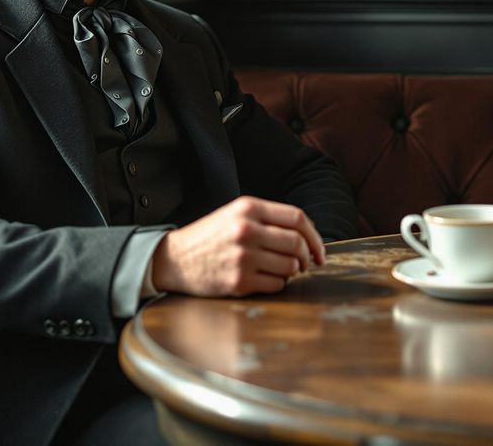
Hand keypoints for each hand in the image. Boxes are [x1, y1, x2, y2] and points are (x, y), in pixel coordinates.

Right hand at [151, 196, 326, 296]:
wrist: (174, 259)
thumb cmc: (208, 238)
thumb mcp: (234, 215)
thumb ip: (267, 219)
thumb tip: (306, 234)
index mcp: (248, 208)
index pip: (297, 218)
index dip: (314, 236)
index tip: (319, 251)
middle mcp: (246, 230)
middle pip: (296, 243)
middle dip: (307, 257)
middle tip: (306, 265)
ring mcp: (243, 256)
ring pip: (290, 266)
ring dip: (293, 271)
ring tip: (282, 271)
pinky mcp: (238, 281)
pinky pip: (276, 284)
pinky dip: (279, 284)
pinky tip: (268, 280)